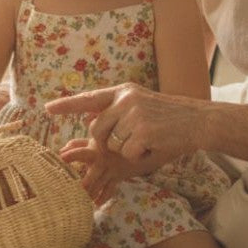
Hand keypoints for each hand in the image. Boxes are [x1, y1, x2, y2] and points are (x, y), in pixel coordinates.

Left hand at [47, 83, 206, 176]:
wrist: (199, 122)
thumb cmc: (169, 120)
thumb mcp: (140, 108)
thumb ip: (116, 114)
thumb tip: (90, 120)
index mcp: (123, 92)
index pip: (89, 98)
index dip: (67, 105)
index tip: (48, 109)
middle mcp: (125, 99)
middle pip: (96, 130)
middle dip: (108, 142)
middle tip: (133, 140)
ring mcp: (134, 113)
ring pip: (112, 144)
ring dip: (127, 149)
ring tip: (147, 140)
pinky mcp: (143, 130)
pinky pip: (127, 153)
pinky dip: (139, 155)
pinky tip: (154, 145)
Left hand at [59, 137, 134, 205]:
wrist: (132, 149)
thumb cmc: (104, 145)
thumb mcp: (92, 141)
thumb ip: (76, 145)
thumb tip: (60, 151)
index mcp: (93, 151)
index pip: (80, 152)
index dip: (71, 154)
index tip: (61, 158)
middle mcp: (102, 162)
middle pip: (93, 175)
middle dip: (86, 183)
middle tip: (77, 190)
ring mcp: (110, 172)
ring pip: (99, 186)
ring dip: (91, 194)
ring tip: (81, 202)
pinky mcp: (117, 179)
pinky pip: (110, 191)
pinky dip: (103, 198)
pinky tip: (96, 204)